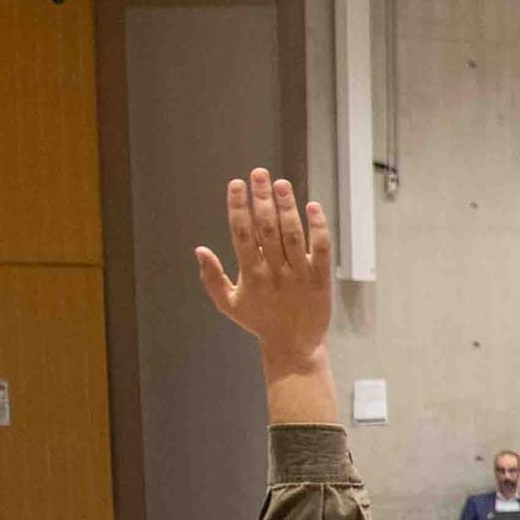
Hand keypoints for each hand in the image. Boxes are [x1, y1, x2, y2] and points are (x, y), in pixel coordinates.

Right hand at [195, 168, 335, 419]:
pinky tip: (313, 206)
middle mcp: (275, 272)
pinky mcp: (321, 279)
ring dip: (287, 207)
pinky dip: (318, 228)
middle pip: (267, 228)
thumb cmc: (259, 322)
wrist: (294, 346)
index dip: (238, 207)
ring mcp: (299, 275)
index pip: (242, 233)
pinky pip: (321, 249)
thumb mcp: (228, 303)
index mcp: (250, 274)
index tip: (235, 184)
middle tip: (258, 173)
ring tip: (281, 183)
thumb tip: (198, 249)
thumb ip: (212, 277)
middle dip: (261, 198)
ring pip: (293, 235)